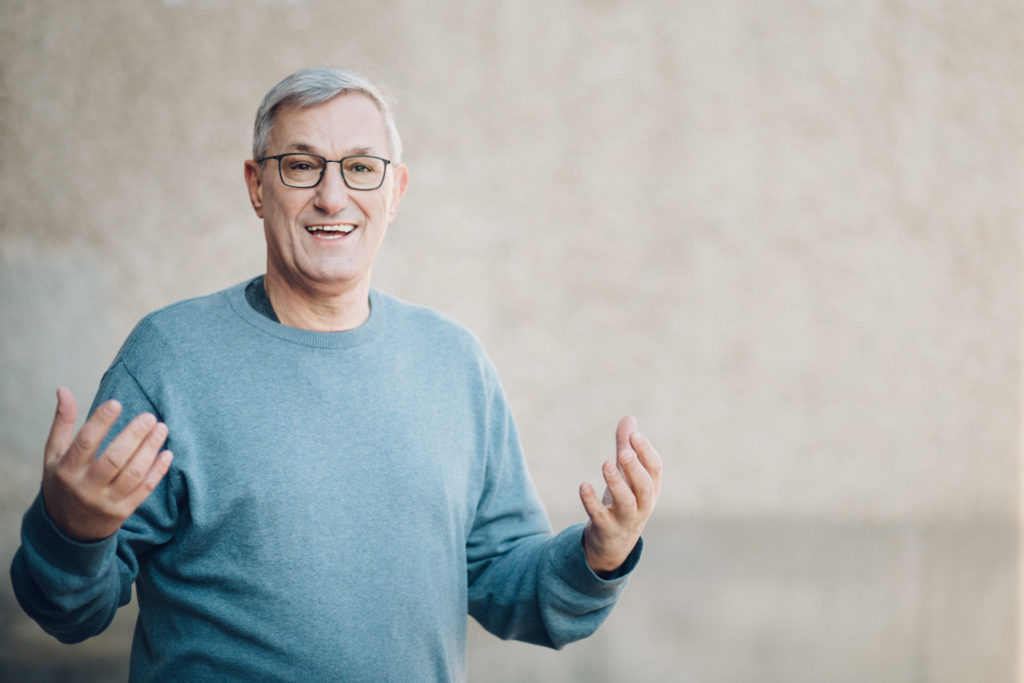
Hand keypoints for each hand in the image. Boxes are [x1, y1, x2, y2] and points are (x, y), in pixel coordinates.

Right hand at [41, 387, 172, 542]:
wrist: (66, 530)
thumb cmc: (62, 482)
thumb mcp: (54, 455)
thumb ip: (62, 422)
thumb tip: (64, 388)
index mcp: (66, 470)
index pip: (85, 443)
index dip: (100, 422)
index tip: (116, 403)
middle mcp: (86, 487)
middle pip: (114, 459)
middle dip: (134, 436)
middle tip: (150, 416)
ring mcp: (106, 501)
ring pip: (133, 474)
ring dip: (150, 449)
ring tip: (162, 428)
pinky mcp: (123, 511)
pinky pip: (144, 489)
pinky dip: (158, 471)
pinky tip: (167, 452)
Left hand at [580, 416, 662, 574]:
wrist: (613, 544)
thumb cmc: (624, 501)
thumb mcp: (626, 475)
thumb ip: (626, 447)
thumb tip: (629, 418)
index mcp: (650, 489)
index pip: (655, 469)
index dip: (646, 452)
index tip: (634, 436)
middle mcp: (643, 505)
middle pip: (645, 486)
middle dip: (635, 468)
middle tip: (623, 451)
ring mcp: (625, 518)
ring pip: (626, 502)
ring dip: (616, 483)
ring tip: (605, 464)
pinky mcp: (606, 528)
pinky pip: (599, 515)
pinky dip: (590, 501)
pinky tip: (583, 485)